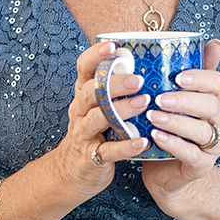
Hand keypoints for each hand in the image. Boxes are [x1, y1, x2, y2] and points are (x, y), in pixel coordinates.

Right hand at [53, 39, 150, 197]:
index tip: (113, 46)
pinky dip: (126, 146)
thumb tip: (148, 62)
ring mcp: (84, 134)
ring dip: (122, 110)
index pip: (84, 70)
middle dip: (114, 84)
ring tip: (144, 103)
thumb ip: (115, 89)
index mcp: (83, 95)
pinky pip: (109, 150)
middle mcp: (80, 111)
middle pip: (92, 93)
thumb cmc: (94, 133)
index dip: (95, 57)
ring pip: (98, 119)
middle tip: (138, 79)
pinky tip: (143, 141)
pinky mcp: (92, 157)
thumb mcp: (98, 108)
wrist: (72, 172)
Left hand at [140, 39, 219, 204]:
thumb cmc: (169, 129)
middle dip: (186, 100)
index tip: (177, 76)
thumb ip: (189, 72)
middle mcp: (218, 122)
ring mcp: (212, 145)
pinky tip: (155, 137)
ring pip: (203, 131)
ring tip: (153, 116)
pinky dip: (174, 144)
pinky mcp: (201, 165)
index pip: (217, 83)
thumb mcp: (176, 99)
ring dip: (177, 122)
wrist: (167, 173)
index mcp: (214, 102)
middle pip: (212, 106)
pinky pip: (191, 154)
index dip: (200, 78)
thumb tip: (212, 41)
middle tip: (160, 97)